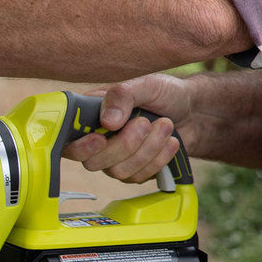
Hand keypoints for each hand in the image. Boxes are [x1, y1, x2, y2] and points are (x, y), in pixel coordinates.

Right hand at [62, 73, 196, 183]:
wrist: (192, 111)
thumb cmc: (164, 94)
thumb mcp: (145, 84)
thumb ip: (123, 96)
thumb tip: (107, 121)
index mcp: (91, 116)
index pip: (69, 140)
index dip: (81, 146)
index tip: (101, 138)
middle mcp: (96, 140)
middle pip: (93, 162)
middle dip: (125, 145)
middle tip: (146, 123)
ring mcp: (113, 159)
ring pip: (118, 171)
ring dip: (147, 149)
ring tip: (166, 125)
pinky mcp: (132, 172)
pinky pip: (137, 177)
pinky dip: (158, 159)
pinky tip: (169, 142)